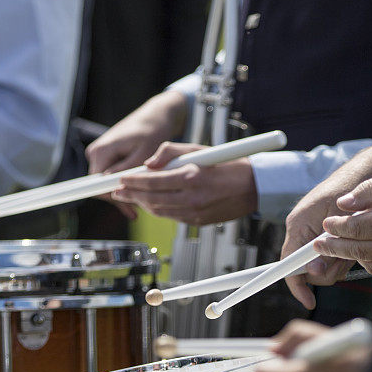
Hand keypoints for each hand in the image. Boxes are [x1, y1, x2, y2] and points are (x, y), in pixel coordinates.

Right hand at [85, 90, 186, 218]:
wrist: (155, 115)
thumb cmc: (152, 131)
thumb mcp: (144, 152)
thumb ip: (128, 170)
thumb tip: (115, 186)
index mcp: (102, 151)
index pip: (97, 185)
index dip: (112, 198)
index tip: (129, 208)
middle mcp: (96, 152)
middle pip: (100, 186)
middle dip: (119, 198)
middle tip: (138, 210)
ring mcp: (100, 154)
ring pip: (106, 183)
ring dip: (122, 193)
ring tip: (140, 206)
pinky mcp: (107, 157)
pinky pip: (111, 177)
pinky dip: (123, 186)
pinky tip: (136, 198)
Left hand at [113, 142, 257, 224]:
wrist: (253, 187)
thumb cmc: (228, 165)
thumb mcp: (198, 149)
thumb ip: (170, 153)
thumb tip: (149, 163)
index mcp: (192, 177)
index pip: (153, 181)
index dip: (133, 181)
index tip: (121, 179)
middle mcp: (192, 198)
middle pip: (152, 199)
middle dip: (132, 195)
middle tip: (118, 190)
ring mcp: (195, 213)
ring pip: (159, 211)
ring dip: (142, 204)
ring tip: (130, 196)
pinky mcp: (197, 222)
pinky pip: (171, 216)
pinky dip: (158, 210)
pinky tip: (150, 203)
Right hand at [282, 140, 371, 309]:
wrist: (362, 173)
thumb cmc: (347, 188)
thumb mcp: (337, 218)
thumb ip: (326, 246)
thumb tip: (316, 271)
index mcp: (298, 226)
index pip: (288, 264)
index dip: (297, 285)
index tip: (309, 301)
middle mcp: (302, 233)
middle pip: (308, 269)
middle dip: (328, 270)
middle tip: (346, 259)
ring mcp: (313, 236)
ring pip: (323, 266)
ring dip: (339, 262)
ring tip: (353, 247)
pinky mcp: (326, 238)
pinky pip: (331, 258)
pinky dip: (344, 256)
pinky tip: (354, 245)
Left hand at [315, 167, 371, 277]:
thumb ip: (371, 190)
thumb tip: (344, 203)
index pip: (358, 228)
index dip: (337, 227)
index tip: (327, 224)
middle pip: (359, 250)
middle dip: (335, 247)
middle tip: (320, 243)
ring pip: (370, 263)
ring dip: (352, 255)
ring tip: (341, 245)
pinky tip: (367, 252)